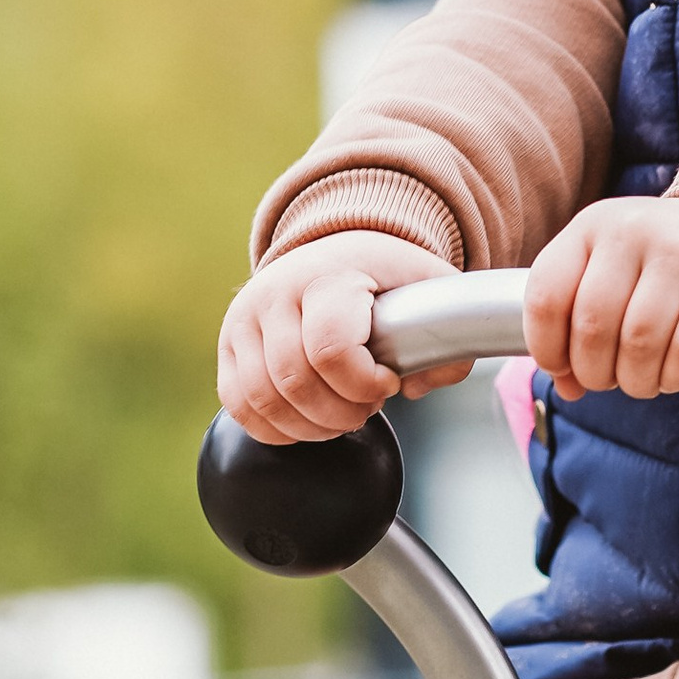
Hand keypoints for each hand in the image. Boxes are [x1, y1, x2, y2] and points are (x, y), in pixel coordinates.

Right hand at [217, 233, 466, 443]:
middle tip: (366, 406)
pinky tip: (307, 420)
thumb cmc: (382, 277)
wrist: (333, 249)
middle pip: (296, 382)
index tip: (388, 382)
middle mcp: (276, 293)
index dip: (365, 383)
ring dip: (310, 426)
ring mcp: (245, 319)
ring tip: (339, 414)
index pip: (331, 348)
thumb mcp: (430, 288)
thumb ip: (450, 336)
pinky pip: (239, 405)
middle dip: (341, 413)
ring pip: (265, 400)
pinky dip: (275, 428)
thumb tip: (417, 385)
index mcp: (328, 275)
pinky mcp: (228, 344)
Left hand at [525, 198, 678, 402]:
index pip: (547, 296)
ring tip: (642, 383)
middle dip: (595, 372)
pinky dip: (675, 375)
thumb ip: (574, 322)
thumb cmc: (659, 263)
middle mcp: (632, 229)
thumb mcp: (608, 271)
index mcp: (590, 226)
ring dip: (636, 380)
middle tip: (608, 381)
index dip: (546, 347)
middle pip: (593, 325)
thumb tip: (566, 386)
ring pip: (640, 340)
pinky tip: (673, 376)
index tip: (563, 369)